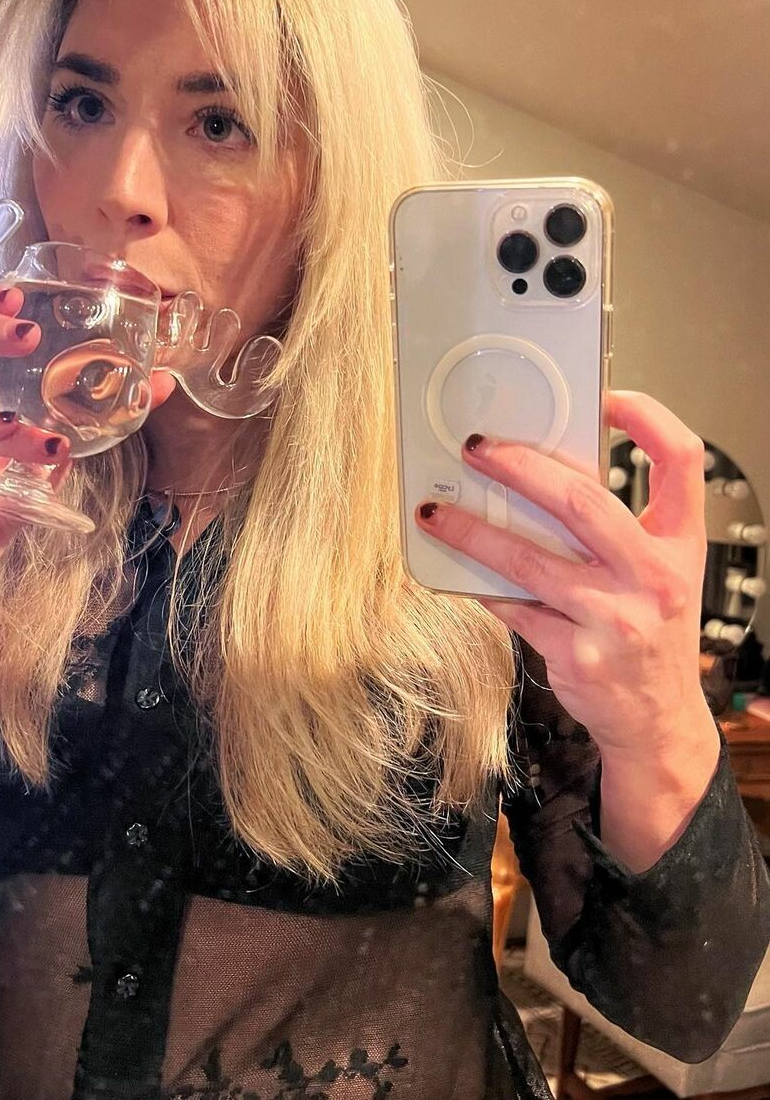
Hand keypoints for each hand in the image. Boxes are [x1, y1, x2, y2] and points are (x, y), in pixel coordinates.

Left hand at [414, 389, 713, 756]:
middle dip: (520, 467)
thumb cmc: (651, 633)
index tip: (607, 397)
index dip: (648, 418)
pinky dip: (481, 585)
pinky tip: (455, 568)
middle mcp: (655, 577)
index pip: (681, 461)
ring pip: (529, 560)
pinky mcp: (578, 654)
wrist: (658, 720)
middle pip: (583, 501)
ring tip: (435, 511)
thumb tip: (535, 476)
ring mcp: (617, 618)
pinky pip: (514, 607)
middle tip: (477, 448)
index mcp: (679, 544)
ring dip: (473, 530)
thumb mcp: (659, 572)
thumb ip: (618, 527)